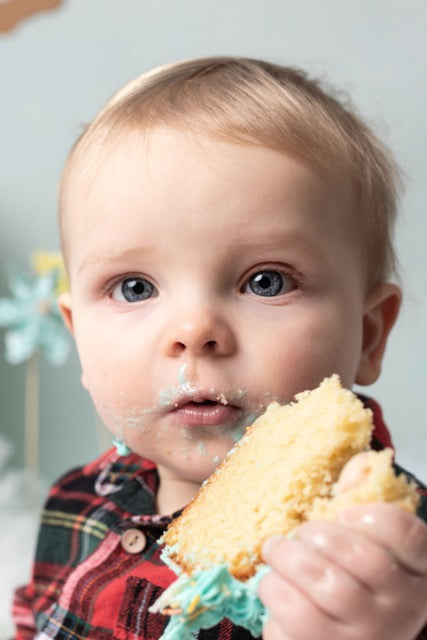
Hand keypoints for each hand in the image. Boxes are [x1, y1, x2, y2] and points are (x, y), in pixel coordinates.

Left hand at [259, 504, 426, 639]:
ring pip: (329, 585)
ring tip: (276, 550)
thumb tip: (364, 461)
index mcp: (416, 571)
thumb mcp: (364, 539)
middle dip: (319, 535)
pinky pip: (298, 615)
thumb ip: (362, 497)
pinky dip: (275, 590)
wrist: (336, 638)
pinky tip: (274, 582)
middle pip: (364, 559)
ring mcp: (368, 635)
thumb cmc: (350, 581)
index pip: (410, 536)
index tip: (345, 511)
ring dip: (290, 558)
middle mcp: (401, 607)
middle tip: (299, 532)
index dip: (376, 517)